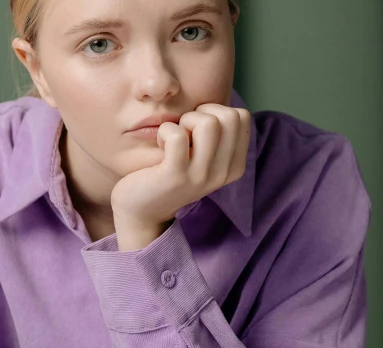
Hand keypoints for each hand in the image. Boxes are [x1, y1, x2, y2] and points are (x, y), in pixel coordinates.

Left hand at [111, 103, 249, 249]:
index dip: (215, 111)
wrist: (141, 209)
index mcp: (233, 166)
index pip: (241, 117)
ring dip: (184, 121)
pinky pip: (176, 134)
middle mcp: (223, 173)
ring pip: (208, 123)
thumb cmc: (168, 173)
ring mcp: (201, 176)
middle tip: (184, 131)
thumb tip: (219, 102)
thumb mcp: (201, 156)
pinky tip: (159, 144)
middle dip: (202, 113)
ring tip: (172, 138)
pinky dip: (165, 130)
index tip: (197, 129)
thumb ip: (216, 134)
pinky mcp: (175, 176)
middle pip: (229, 116)